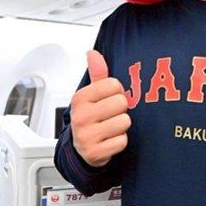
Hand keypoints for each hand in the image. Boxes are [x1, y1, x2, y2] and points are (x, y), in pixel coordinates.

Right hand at [70, 50, 130, 166]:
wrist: (81, 148)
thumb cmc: (91, 116)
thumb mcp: (92, 94)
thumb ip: (97, 73)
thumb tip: (93, 53)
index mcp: (80, 98)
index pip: (113, 84)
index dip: (116, 92)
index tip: (108, 99)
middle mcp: (81, 116)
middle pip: (121, 103)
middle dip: (120, 109)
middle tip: (110, 115)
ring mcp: (86, 136)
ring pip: (124, 121)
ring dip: (121, 125)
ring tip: (110, 127)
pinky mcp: (95, 153)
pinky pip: (122, 141)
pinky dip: (120, 141)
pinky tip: (109, 140)